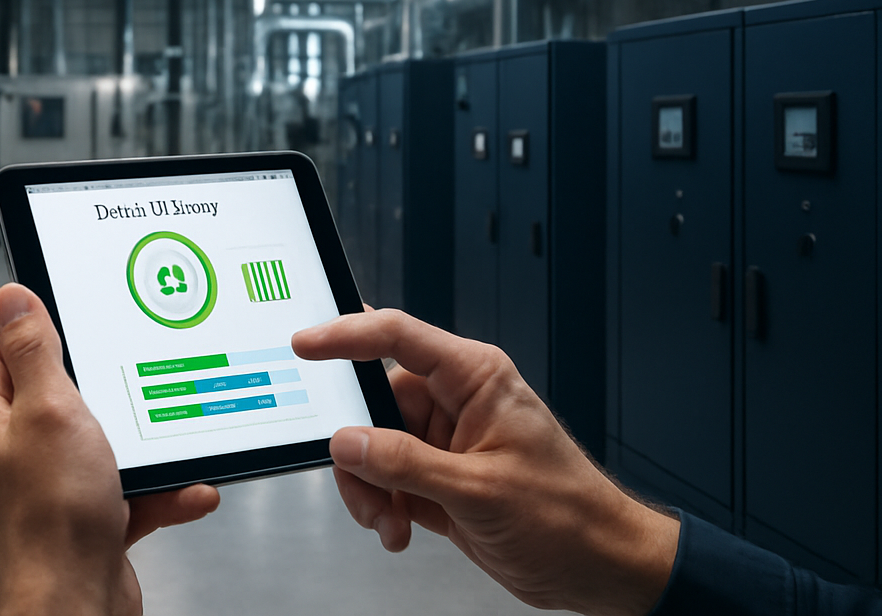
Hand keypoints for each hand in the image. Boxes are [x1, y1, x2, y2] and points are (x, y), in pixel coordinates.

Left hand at [0, 283, 219, 614]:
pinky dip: (158, 489)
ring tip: (164, 440)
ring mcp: (47, 479)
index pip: (3, 339)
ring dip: (141, 442)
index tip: (74, 297)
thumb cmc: (49, 521)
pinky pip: (128, 486)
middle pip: (59, 385)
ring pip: (101, 437)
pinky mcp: (82, 513)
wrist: (72, 606)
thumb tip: (11, 297)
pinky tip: (182, 488)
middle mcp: (10, 442)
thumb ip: (33, 350)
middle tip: (131, 370)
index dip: (38, 313)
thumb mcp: (49, 409)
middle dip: (105, 381)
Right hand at [292, 308, 678, 615]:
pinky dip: (381, 506)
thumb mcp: (479, 489)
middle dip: (357, 447)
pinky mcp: (436, 477)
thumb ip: (405, 463)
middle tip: (359, 480)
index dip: (345, 335)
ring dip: (369, 487)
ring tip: (389, 521)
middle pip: (372, 402)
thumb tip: (347, 442)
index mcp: (474, 377)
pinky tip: (399, 529)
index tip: (305, 345)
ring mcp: (442, 441)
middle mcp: (455, 402)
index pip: (396, 337)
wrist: (597, 567)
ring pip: (371, 446)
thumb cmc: (568, 515)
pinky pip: (384, 478)